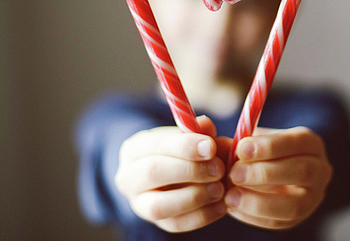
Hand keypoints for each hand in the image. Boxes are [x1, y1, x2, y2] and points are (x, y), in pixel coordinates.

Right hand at [114, 116, 226, 231]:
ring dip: (194, 197)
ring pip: (159, 206)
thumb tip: (206, 125)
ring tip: (219, 189)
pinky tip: (220, 205)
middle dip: (190, 170)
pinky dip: (202, 216)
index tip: (211, 147)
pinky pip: (176, 224)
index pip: (156, 145)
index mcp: (135, 148)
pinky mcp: (157, 223)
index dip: (185, 146)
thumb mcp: (186, 135)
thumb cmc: (181, 150)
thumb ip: (198, 130)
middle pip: (153, 173)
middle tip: (219, 169)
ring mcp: (139, 204)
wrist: (171, 174)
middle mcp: (129, 177)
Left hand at [223, 126, 332, 228]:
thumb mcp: (253, 141)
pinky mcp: (298, 219)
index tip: (242, 148)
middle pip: (301, 172)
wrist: (271, 173)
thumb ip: (237, 143)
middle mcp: (320, 170)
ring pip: (294, 205)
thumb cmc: (260, 152)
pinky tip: (233, 207)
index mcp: (311, 144)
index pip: (297, 142)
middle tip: (234, 173)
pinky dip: (253, 216)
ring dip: (259, 201)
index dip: (270, 146)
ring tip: (230, 195)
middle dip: (265, 173)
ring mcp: (313, 198)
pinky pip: (279, 222)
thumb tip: (217, 146)